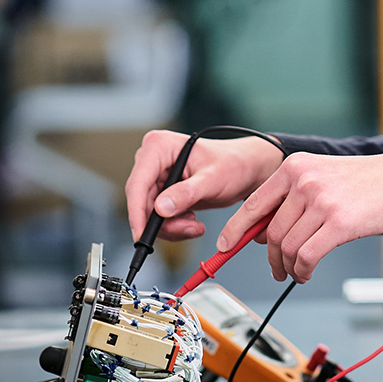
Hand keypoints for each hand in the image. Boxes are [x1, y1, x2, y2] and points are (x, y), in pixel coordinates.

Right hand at [126, 130, 284, 241]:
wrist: (245, 170)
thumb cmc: (233, 165)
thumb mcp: (212, 180)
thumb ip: (186, 194)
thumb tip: (160, 208)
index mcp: (160, 146)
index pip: (137, 183)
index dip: (137, 212)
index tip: (142, 235)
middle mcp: (153, 159)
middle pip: (141, 201)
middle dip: (162, 222)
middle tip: (188, 229)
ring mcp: (156, 175)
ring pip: (148, 213)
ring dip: (171, 226)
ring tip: (195, 225)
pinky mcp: (162, 190)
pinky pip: (157, 216)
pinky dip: (173, 225)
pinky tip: (191, 221)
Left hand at [216, 152, 382, 283]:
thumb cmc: (363, 183)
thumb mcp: (320, 178)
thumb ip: (291, 199)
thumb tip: (261, 234)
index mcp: (293, 167)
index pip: (253, 203)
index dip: (235, 230)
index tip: (224, 247)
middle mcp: (303, 181)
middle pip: (269, 232)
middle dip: (270, 258)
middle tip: (276, 270)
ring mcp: (320, 201)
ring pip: (286, 247)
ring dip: (288, 267)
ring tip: (296, 273)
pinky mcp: (338, 223)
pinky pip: (306, 256)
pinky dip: (302, 271)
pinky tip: (307, 273)